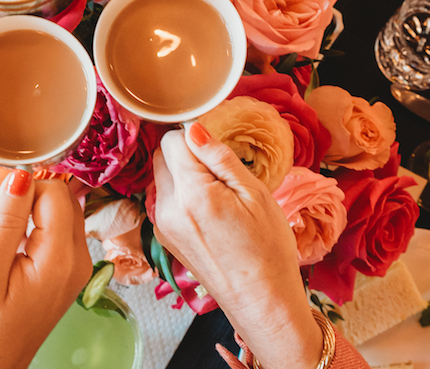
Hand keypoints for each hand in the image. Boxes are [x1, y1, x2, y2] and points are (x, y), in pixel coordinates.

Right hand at [0, 174, 92, 368]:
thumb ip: (5, 221)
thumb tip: (21, 177)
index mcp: (61, 260)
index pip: (55, 193)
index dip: (22, 189)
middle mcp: (77, 262)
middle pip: (61, 201)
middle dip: (23, 200)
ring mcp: (73, 270)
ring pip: (56, 216)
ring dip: (21, 216)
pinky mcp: (63, 276)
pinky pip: (52, 236)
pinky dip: (25, 233)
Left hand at [152, 124, 321, 368]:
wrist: (261, 301)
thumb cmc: (268, 250)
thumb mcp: (255, 195)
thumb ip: (220, 158)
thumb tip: (194, 129)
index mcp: (192, 194)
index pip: (173, 140)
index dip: (195, 137)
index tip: (216, 149)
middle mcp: (168, 208)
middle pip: (162, 156)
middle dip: (185, 154)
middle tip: (220, 171)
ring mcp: (163, 226)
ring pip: (162, 178)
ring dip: (182, 175)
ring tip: (218, 194)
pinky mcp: (165, 239)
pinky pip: (165, 201)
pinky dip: (181, 196)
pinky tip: (209, 212)